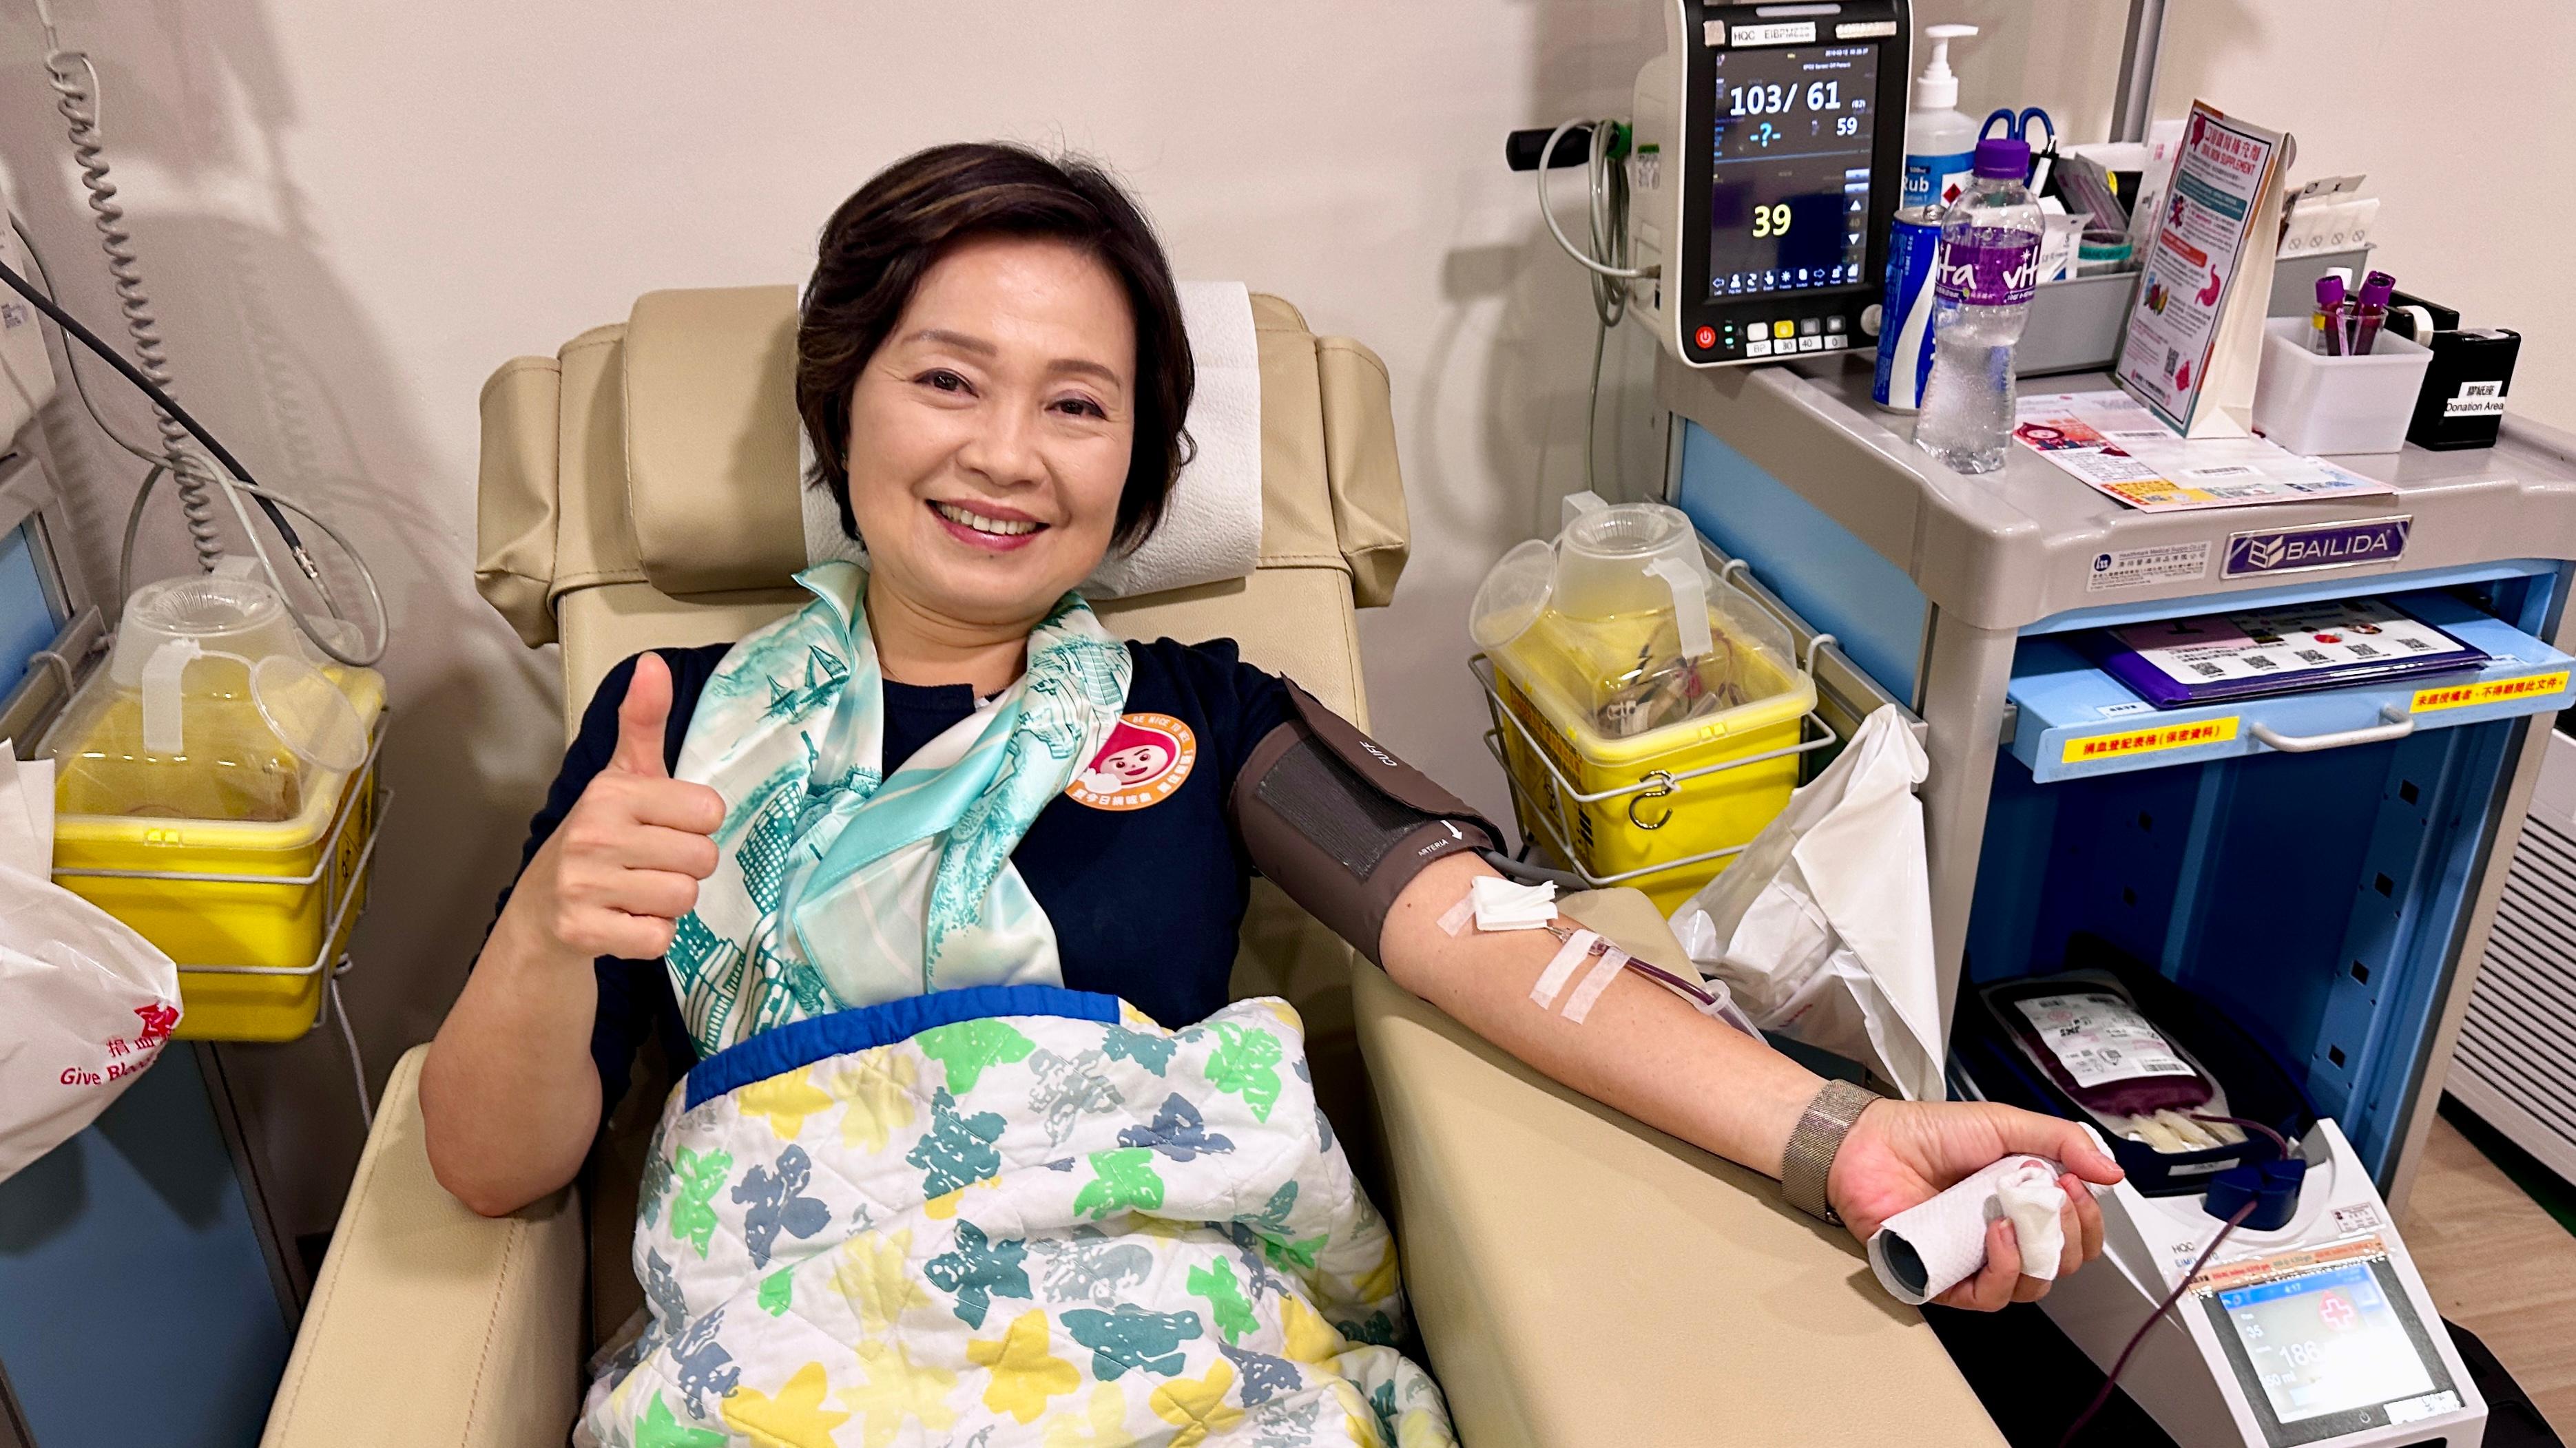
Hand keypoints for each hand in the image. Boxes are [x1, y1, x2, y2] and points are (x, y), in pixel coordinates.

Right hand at [502, 653, 724, 962]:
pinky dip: (650, 936)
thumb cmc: (599, 838)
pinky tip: (624, 921)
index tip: (662, 828)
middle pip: (703, 858)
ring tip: (637, 892)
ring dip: (669, 903)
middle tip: (649, 865)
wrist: (540, 913)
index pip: (710, 811)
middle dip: (685, 867)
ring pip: (684, 899)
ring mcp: (584, 886)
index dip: (695, 825)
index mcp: (612, 792)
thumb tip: (653, 662)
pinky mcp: (583, 932)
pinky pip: (659, 938)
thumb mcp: (623, 777)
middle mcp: (594, 834)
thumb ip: (643, 722)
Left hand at [1827, 1098, 2124, 1310]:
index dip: (2088, 1220)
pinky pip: (1988, 1297)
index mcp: (2023, 1202)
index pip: (2077, 1233)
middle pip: (2062, 1263)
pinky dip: (2003, 1270)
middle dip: (2071, 1234)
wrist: (1869, 1142)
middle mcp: (2004, 1235)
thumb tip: (2112, 1171)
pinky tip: (1998, 1236)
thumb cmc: (1928, 1133)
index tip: (2078, 1187)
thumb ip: (2061, 1140)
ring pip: (2031, 1285)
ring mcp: (1975, 1259)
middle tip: (2059, 1197)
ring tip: (2020, 1215)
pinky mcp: (1945, 1279)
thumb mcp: (2005, 1123)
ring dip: (2038, 1254)